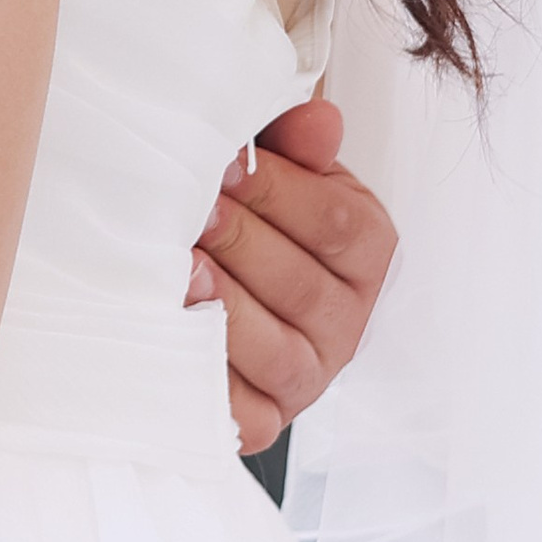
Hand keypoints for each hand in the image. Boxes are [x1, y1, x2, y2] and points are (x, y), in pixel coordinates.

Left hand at [187, 96, 397, 455]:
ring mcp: (308, 377)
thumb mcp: (284, 171)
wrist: (226, 280)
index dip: (279, 191)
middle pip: (300, 285)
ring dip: (225, 309)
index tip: (222, 159)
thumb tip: (316, 120)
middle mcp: (347, 322)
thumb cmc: (256, 219)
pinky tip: (176, 341)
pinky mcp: (266, 420)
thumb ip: (297, 144)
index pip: (336, 224)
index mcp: (365, 254)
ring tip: (181, 272)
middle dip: (240, 243)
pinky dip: (211, 383)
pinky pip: (246, 415)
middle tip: (190, 213)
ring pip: (276, 351)